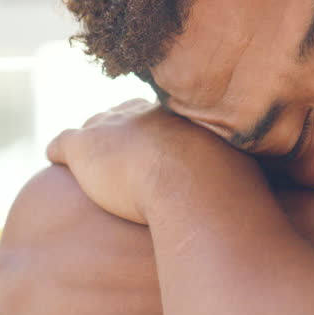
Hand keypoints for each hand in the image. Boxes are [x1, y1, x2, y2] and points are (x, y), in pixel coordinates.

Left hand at [45, 99, 241, 224]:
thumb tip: (258, 201)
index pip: (159, 118)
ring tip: (90, 163)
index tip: (158, 149)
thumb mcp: (237, 169)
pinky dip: (59, 152)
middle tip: (122, 154)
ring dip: (93, 147)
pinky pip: (62, 143)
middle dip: (121, 132)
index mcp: (179, 116)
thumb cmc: (223, 182)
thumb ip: (237, 175)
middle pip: (124, 117)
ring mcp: (113, 127)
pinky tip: (55, 161)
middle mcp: (145, 113)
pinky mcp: (86, 146)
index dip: (156, 134)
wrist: (192, 181)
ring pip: (94, 128)